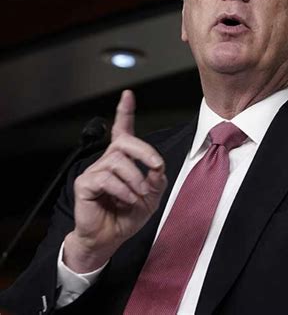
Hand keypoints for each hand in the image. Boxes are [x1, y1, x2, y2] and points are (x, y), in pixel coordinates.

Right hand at [63, 90, 166, 272]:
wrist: (109, 238)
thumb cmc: (127, 215)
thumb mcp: (151, 196)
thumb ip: (156, 179)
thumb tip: (156, 167)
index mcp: (122, 160)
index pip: (122, 130)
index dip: (124, 112)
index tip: (128, 95)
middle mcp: (107, 161)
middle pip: (124, 141)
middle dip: (145, 151)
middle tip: (156, 166)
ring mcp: (94, 171)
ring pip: (118, 161)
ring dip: (135, 178)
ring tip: (139, 195)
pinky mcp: (84, 184)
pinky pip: (106, 178)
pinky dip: (122, 189)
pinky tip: (127, 199)